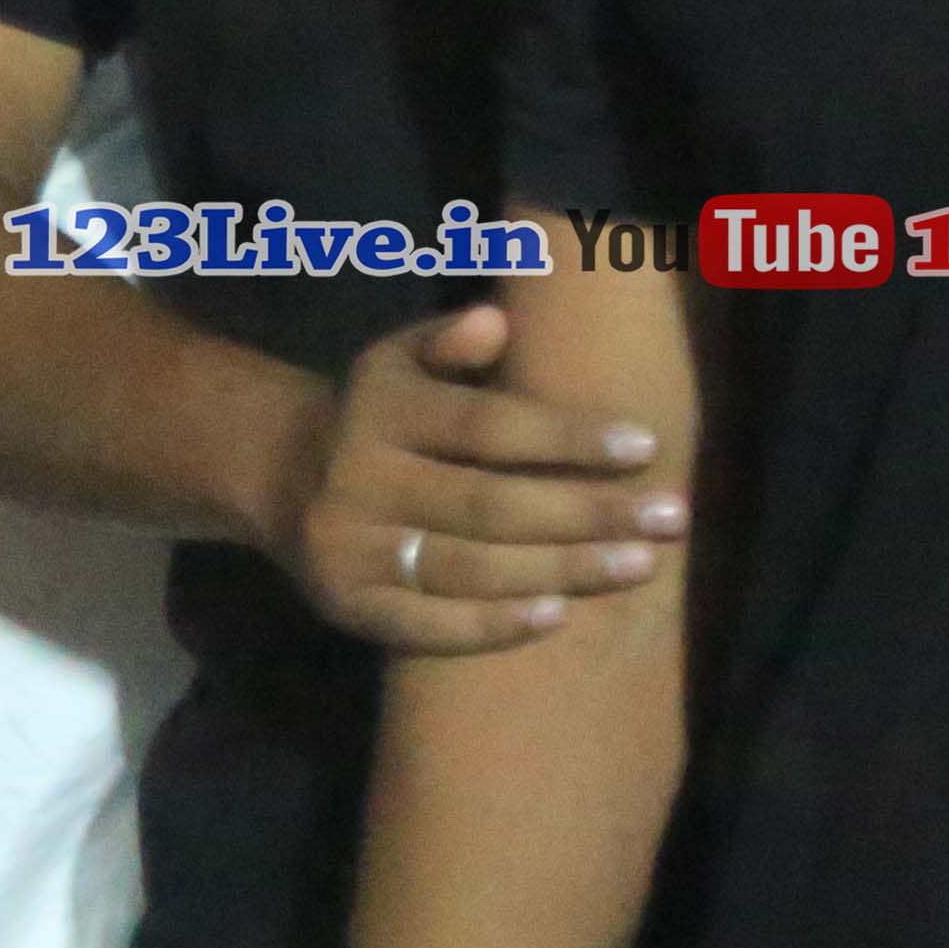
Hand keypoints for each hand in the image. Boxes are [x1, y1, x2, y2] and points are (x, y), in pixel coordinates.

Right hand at [272, 297, 680, 653]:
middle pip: (486, 505)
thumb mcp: (397, 363)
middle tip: (671, 517)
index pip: (483, 427)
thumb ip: (447, 343)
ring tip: (638, 565)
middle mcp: (358, 479)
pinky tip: (557, 615)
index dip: (565, 436)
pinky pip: (424, 625)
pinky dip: (492, 626)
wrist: (278, 478)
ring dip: (559, 570)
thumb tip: (496, 321)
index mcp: (379, 410)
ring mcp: (348, 548)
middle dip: (586, 513)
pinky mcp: (346, 605)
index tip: (645, 446)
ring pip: (466, 568)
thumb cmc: (377, 417)